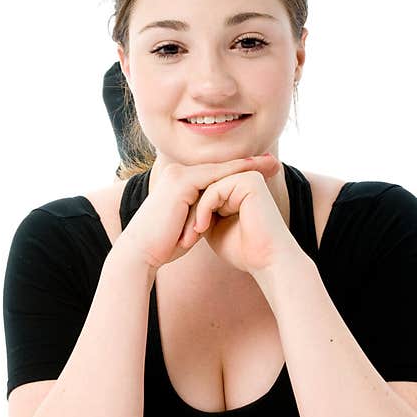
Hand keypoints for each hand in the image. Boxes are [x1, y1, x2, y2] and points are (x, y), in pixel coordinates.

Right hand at [114, 155, 284, 272]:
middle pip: (220, 168)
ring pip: (220, 170)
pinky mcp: (181, 183)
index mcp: (177, 183)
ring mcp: (178, 176)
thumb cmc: (163, 245)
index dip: (239, 173)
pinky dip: (235, 174)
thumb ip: (201, 215)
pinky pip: (214, 177)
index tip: (264, 173)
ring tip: (273, 165)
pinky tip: (254, 172)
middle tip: (275, 164)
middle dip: (249, 165)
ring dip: (248, 166)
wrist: (141, 253)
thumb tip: (217, 217)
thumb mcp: (189, 225)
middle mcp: (177, 174)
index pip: (215, 176)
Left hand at [185, 156, 301, 274]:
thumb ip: (201, 211)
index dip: (188, 215)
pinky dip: (203, 210)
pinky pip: (214, 190)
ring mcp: (247, 177)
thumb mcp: (212, 228)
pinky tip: (201, 228)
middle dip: (188, 215)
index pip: (202, 193)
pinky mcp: (250, 181)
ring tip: (190, 238)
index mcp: (237, 188)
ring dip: (193, 215)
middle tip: (184, 240)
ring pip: (205, 189)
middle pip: (202, 189)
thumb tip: (180, 202)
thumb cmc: (240, 250)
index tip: (182, 239)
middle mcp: (244, 178)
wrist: (266, 261)